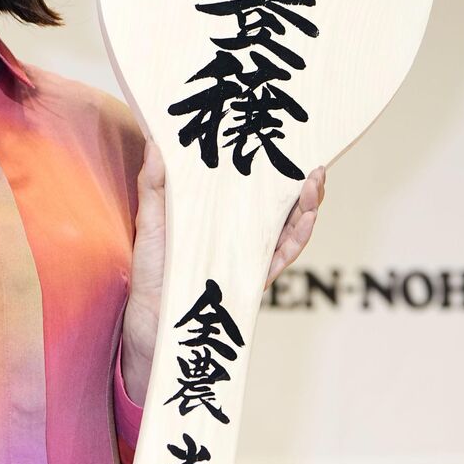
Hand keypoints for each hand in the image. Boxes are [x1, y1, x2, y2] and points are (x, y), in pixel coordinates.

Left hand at [121, 141, 326, 401]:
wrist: (149, 320)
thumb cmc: (149, 270)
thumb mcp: (149, 222)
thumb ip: (154, 185)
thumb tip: (155, 143)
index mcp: (217, 220)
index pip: (251, 192)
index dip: (272, 171)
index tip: (286, 147)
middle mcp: (238, 238)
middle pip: (279, 209)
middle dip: (301, 187)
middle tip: (313, 165)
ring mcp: (247, 258)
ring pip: (287, 231)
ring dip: (306, 208)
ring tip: (315, 184)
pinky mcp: (250, 281)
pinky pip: (280, 259)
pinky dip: (297, 239)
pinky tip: (307, 220)